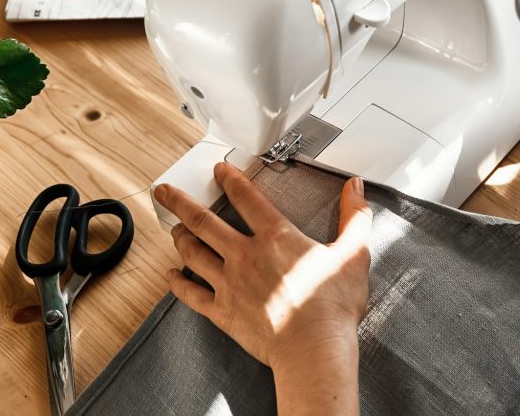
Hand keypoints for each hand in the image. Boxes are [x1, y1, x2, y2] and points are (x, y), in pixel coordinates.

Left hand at [152, 163, 371, 374]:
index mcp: (276, 237)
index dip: (230, 179)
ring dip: (179, 237)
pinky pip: (192, 294)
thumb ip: (354, 216)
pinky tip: (170, 276)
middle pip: (204, 221)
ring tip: (172, 228)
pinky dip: (177, 284)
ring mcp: (230, 284)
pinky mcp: (223, 312)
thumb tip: (355, 188)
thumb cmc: (333, 306)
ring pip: (193, 253)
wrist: (313, 349)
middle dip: (181, 202)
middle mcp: (245, 255)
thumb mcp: (354, 253)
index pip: (246, 198)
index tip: (219, 170)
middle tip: (164, 191)